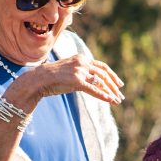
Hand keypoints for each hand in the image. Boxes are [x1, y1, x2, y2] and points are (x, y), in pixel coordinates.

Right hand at [9, 54, 123, 109]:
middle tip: (121, 96)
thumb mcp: (69, 72)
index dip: (112, 76)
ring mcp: (79, 71)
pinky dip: (103, 96)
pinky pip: (93, 89)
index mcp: (81, 59)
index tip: (119, 84)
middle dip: (114, 86)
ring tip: (117, 101)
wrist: (39, 79)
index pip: (102, 67)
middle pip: (104, 75)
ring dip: (111, 92)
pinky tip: (110, 101)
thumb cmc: (52, 78)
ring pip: (101, 82)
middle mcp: (82, 62)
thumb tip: (92, 82)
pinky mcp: (76, 81)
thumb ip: (81, 74)